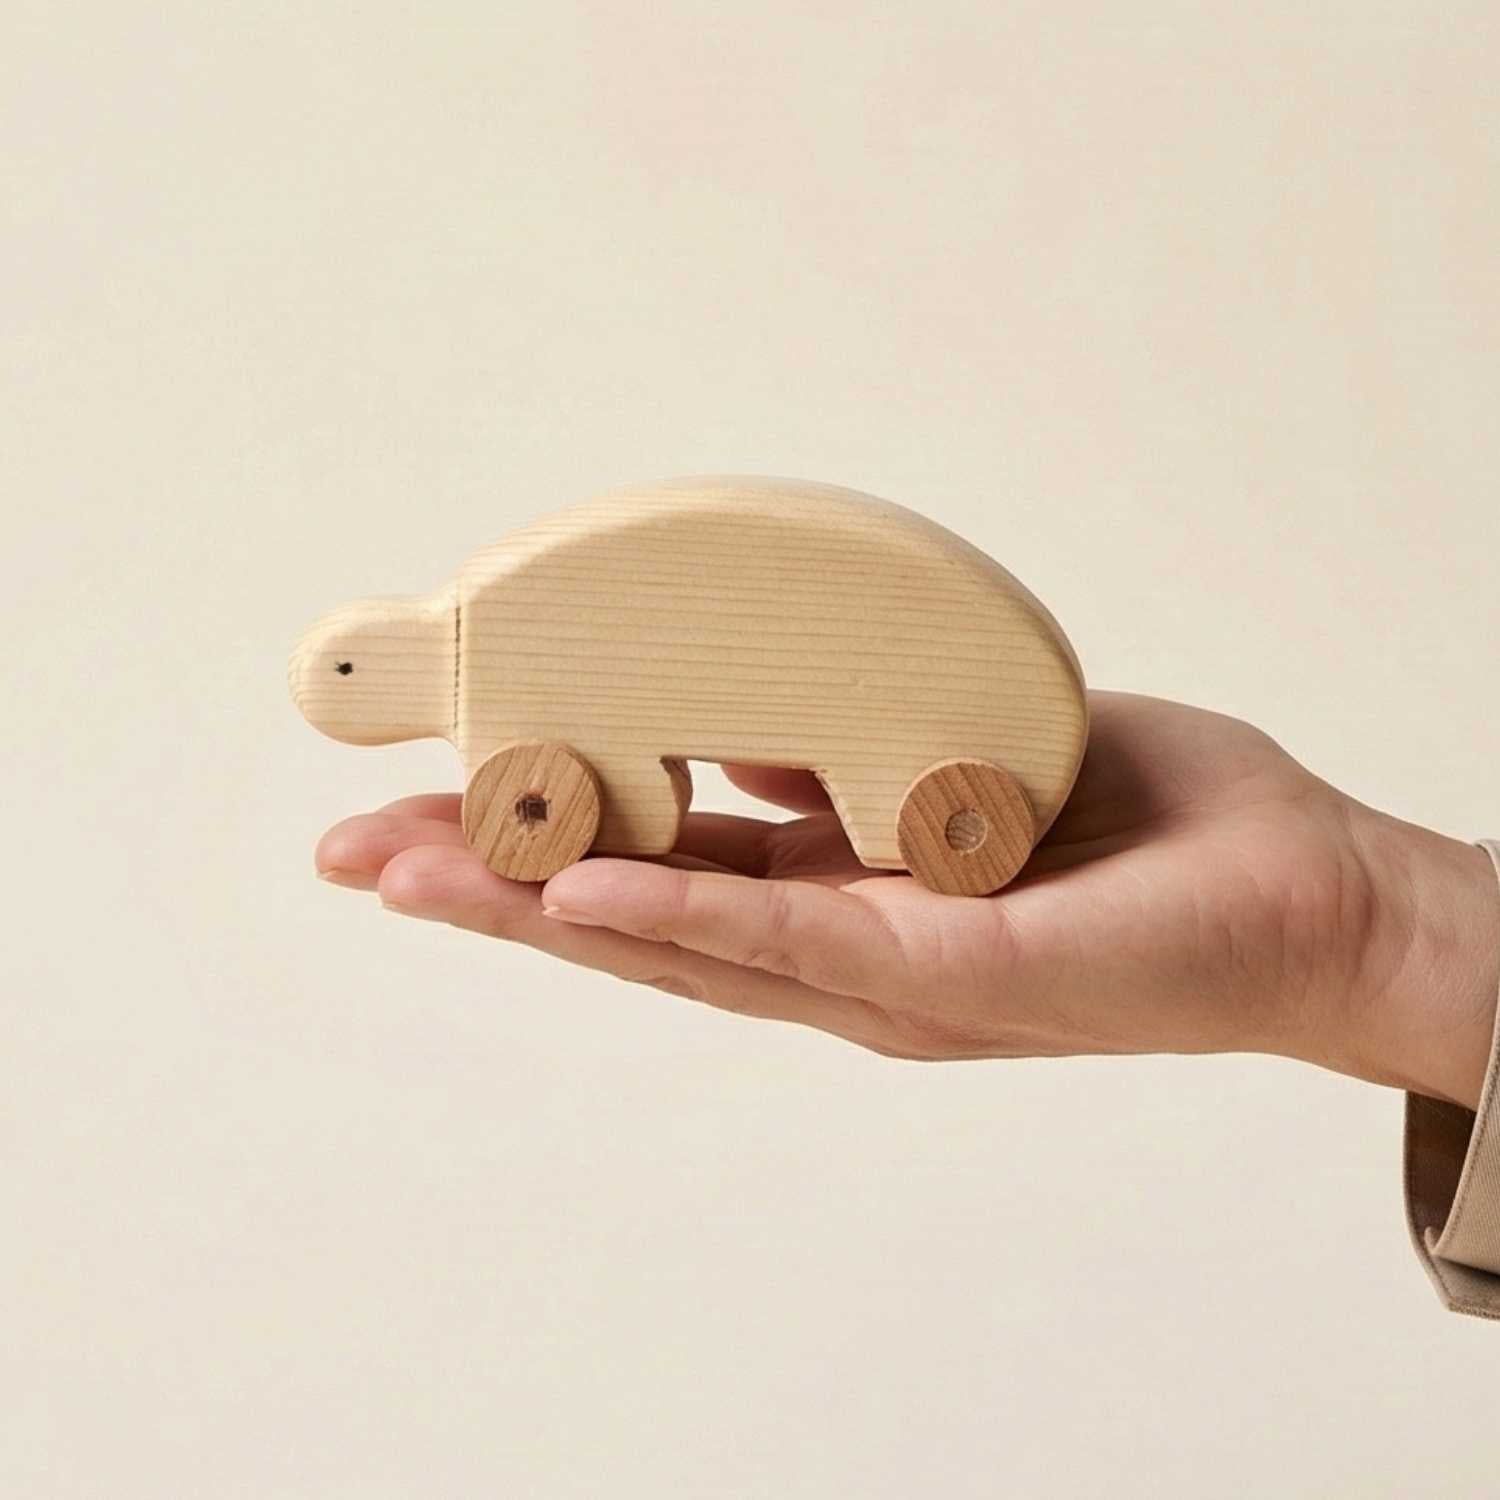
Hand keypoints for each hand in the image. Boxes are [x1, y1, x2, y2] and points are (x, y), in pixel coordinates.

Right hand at [314, 692, 1499, 1107]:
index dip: (538, 844)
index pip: (657, 872)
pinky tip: (575, 898)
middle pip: (633, 922)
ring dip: (537, 908)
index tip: (431, 800)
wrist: (1296, 893)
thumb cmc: (1140, 821)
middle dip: (489, 887)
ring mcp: (882, 980)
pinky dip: (678, 917)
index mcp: (837, 898)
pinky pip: (791, 945)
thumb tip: (739, 708)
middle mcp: (837, 956)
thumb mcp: (957, 757)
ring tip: (412, 869)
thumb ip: (846, 747)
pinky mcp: (946, 977)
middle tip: (355, 849)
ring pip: (679, 945)